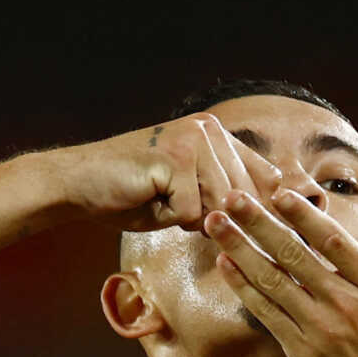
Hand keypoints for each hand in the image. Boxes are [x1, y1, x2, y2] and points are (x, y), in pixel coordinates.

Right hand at [46, 114, 320, 233]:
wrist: (80, 184)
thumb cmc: (136, 194)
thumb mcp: (193, 193)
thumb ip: (229, 195)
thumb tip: (277, 218)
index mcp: (219, 135)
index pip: (265, 181)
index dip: (258, 211)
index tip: (254, 227)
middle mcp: (210, 129)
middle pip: (244, 200)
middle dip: (213, 218)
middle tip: (175, 205)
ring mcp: (192, 139)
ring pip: (219, 207)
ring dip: (189, 217)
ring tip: (161, 198)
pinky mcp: (174, 157)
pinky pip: (191, 212)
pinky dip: (168, 217)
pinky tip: (147, 196)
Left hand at [202, 187, 357, 356]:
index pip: (335, 243)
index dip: (304, 216)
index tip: (280, 194)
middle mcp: (347, 305)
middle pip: (294, 256)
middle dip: (259, 223)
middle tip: (232, 198)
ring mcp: (322, 330)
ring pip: (273, 281)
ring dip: (241, 250)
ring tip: (215, 224)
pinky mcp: (303, 354)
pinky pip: (268, 314)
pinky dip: (245, 289)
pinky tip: (227, 266)